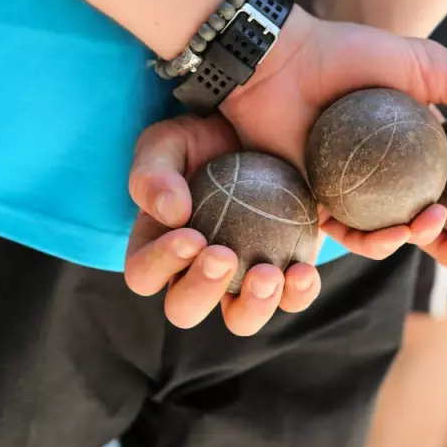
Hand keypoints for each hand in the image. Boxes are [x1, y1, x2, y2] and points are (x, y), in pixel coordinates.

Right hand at [125, 115, 321, 335]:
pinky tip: (302, 271)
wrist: (257, 128)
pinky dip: (298, 292)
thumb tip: (170, 213)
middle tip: (223, 255)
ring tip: (267, 274)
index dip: (162, 264)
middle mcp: (195, 275)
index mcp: (157, 250)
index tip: (191, 235)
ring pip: (241, 318)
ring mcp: (241, 281)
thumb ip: (153, 174)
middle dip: (202, 290)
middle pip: (185, 309)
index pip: (144, 274)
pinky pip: (291, 299)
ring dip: (252, 305)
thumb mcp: (166, 144)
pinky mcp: (284, 274)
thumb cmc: (201, 139)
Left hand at [222, 5, 446, 268]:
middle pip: (425, 225)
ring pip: (390, 236)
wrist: (286, 60)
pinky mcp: (318, 206)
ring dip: (417, 241)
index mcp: (415, 152)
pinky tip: (396, 233)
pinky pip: (349, 235)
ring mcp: (352, 195)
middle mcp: (385, 179)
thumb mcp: (427, 64)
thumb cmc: (352, 56)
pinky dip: (373, 240)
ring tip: (432, 225)